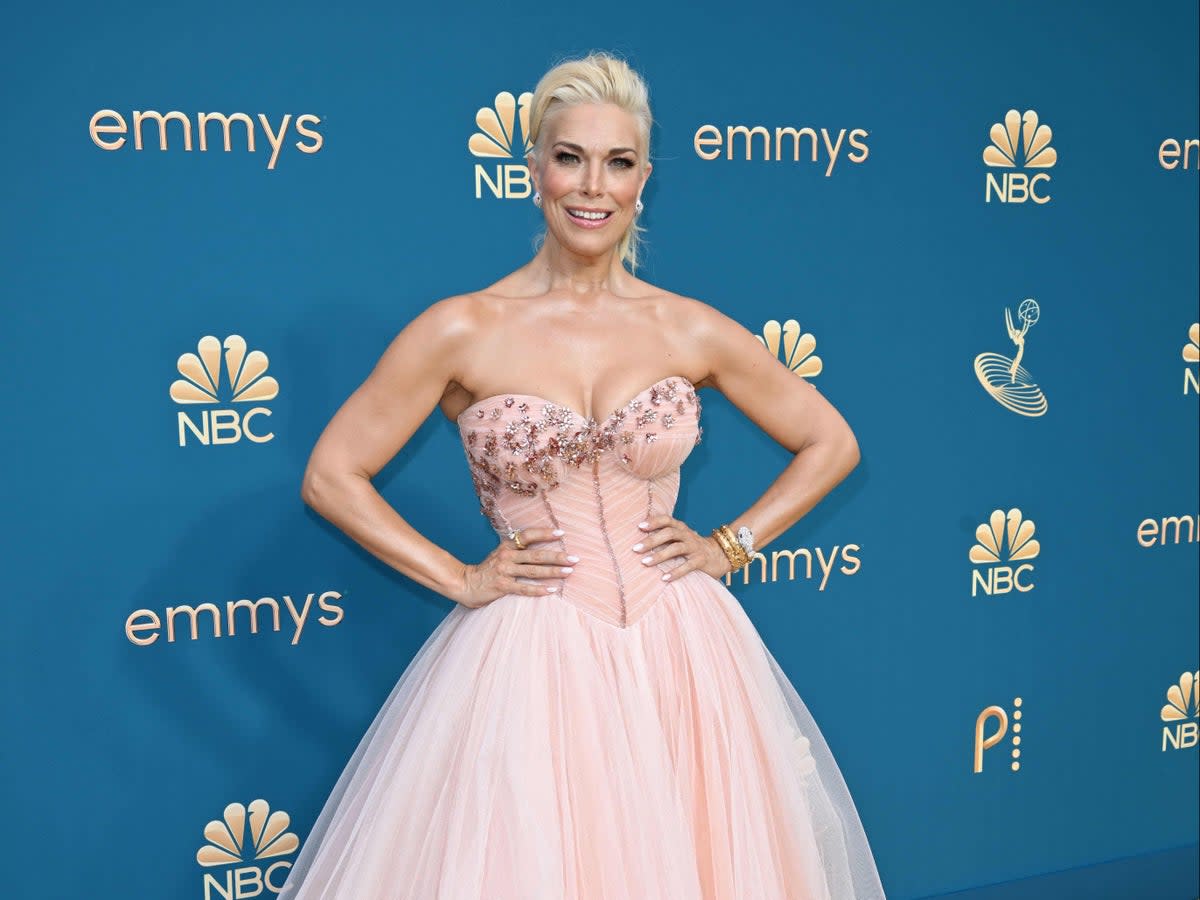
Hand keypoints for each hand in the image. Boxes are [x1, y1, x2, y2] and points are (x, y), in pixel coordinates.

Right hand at [453, 527, 579, 608]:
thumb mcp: (500, 554)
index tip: (561, 534)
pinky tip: (552, 590)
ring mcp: (504, 571)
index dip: (544, 533)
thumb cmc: (486, 570)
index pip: (527, 536)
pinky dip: (539, 589)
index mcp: (507, 546)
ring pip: (533, 571)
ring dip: (553, 571)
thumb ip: (517, 550)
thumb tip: (540, 546)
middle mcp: (506, 556)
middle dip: (557, 556)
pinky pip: (524, 588)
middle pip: (536, 555)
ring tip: (569, 572)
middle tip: (575, 558)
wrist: (464, 583)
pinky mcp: (502, 586)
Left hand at [632, 514, 731, 580]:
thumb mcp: (680, 538)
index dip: (654, 521)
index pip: (667, 520)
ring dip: (660, 555)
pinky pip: (687, 566)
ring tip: (645, 563)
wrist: (720, 555)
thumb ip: (665, 537)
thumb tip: (639, 541)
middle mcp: (687, 535)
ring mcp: (695, 547)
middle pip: (669, 533)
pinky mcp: (701, 560)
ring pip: (676, 548)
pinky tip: (664, 578)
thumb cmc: (692, 547)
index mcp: (681, 528)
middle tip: (635, 549)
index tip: (640, 526)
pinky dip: (675, 572)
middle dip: (652, 540)